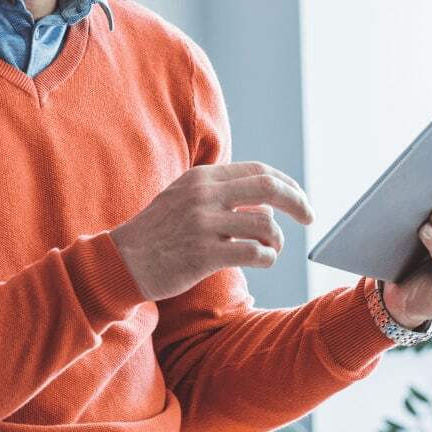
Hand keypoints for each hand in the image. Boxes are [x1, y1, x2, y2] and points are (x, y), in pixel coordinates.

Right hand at [110, 162, 314, 301]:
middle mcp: (204, 195)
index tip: (299, 199)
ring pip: (265, 224)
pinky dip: (267, 258)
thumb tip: (266, 207)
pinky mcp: (203, 254)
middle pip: (269, 188)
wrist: (121, 261)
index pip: (258, 170)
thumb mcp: (186, 202)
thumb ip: (223, 197)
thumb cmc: (158, 234)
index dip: (286, 184)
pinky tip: (263, 261)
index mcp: (202, 177)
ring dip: (278, 239)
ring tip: (272, 248)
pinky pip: (254, 253)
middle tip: (310, 217)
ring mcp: (203, 224)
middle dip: (297, 201)